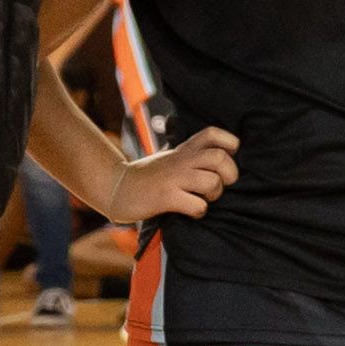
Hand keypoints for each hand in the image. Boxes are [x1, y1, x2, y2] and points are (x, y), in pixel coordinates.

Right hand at [99, 126, 240, 229]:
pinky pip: (197, 205)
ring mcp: (173, 178)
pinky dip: (199, 211)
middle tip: (219, 185)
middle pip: (220, 158)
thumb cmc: (148, 177)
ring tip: (203, 199)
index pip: (213, 134)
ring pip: (212, 182)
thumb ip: (193, 156)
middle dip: (229, 175)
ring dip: (214, 195)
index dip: (228, 144)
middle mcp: (180, 160)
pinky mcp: (165, 197)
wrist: (114, 188)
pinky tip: (189, 210)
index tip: (225, 159)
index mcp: (184, 150)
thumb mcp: (171, 158)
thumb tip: (224, 163)